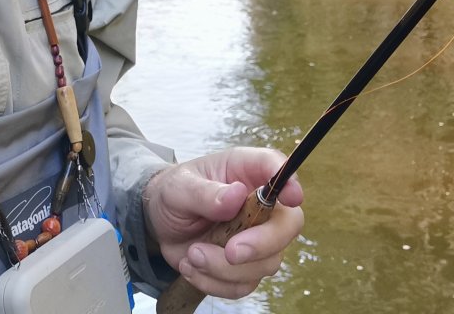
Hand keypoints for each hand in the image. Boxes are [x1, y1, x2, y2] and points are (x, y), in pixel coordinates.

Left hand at [142, 147, 303, 300]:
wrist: (160, 222)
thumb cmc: (174, 193)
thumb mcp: (179, 187)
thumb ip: (204, 193)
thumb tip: (237, 194)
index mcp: (246, 171)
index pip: (277, 169)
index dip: (290, 182)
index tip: (292, 197)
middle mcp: (260, 204)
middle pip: (288, 225)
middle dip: (262, 244)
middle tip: (230, 251)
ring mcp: (257, 237)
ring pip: (267, 262)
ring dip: (225, 268)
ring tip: (192, 254)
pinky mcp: (246, 265)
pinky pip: (243, 285)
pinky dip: (214, 282)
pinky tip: (192, 266)